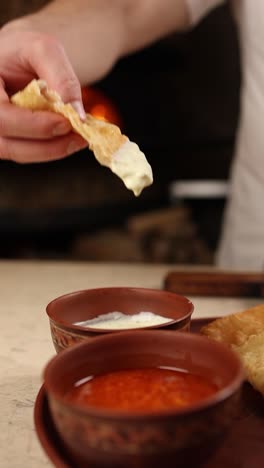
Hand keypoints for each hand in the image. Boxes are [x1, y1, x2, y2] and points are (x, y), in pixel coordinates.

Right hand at [0, 28, 86, 162]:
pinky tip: (69, 139)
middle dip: (46, 145)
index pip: (1, 116)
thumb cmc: (24, 50)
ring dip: (50, 151)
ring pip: (15, 152)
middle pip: (5, 143)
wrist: (16, 58)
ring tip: (78, 139)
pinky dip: (49, 149)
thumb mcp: (44, 49)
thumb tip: (77, 115)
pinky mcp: (4, 139)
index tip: (66, 123)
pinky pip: (24, 152)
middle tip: (79, 136)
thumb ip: (61, 78)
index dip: (33, 125)